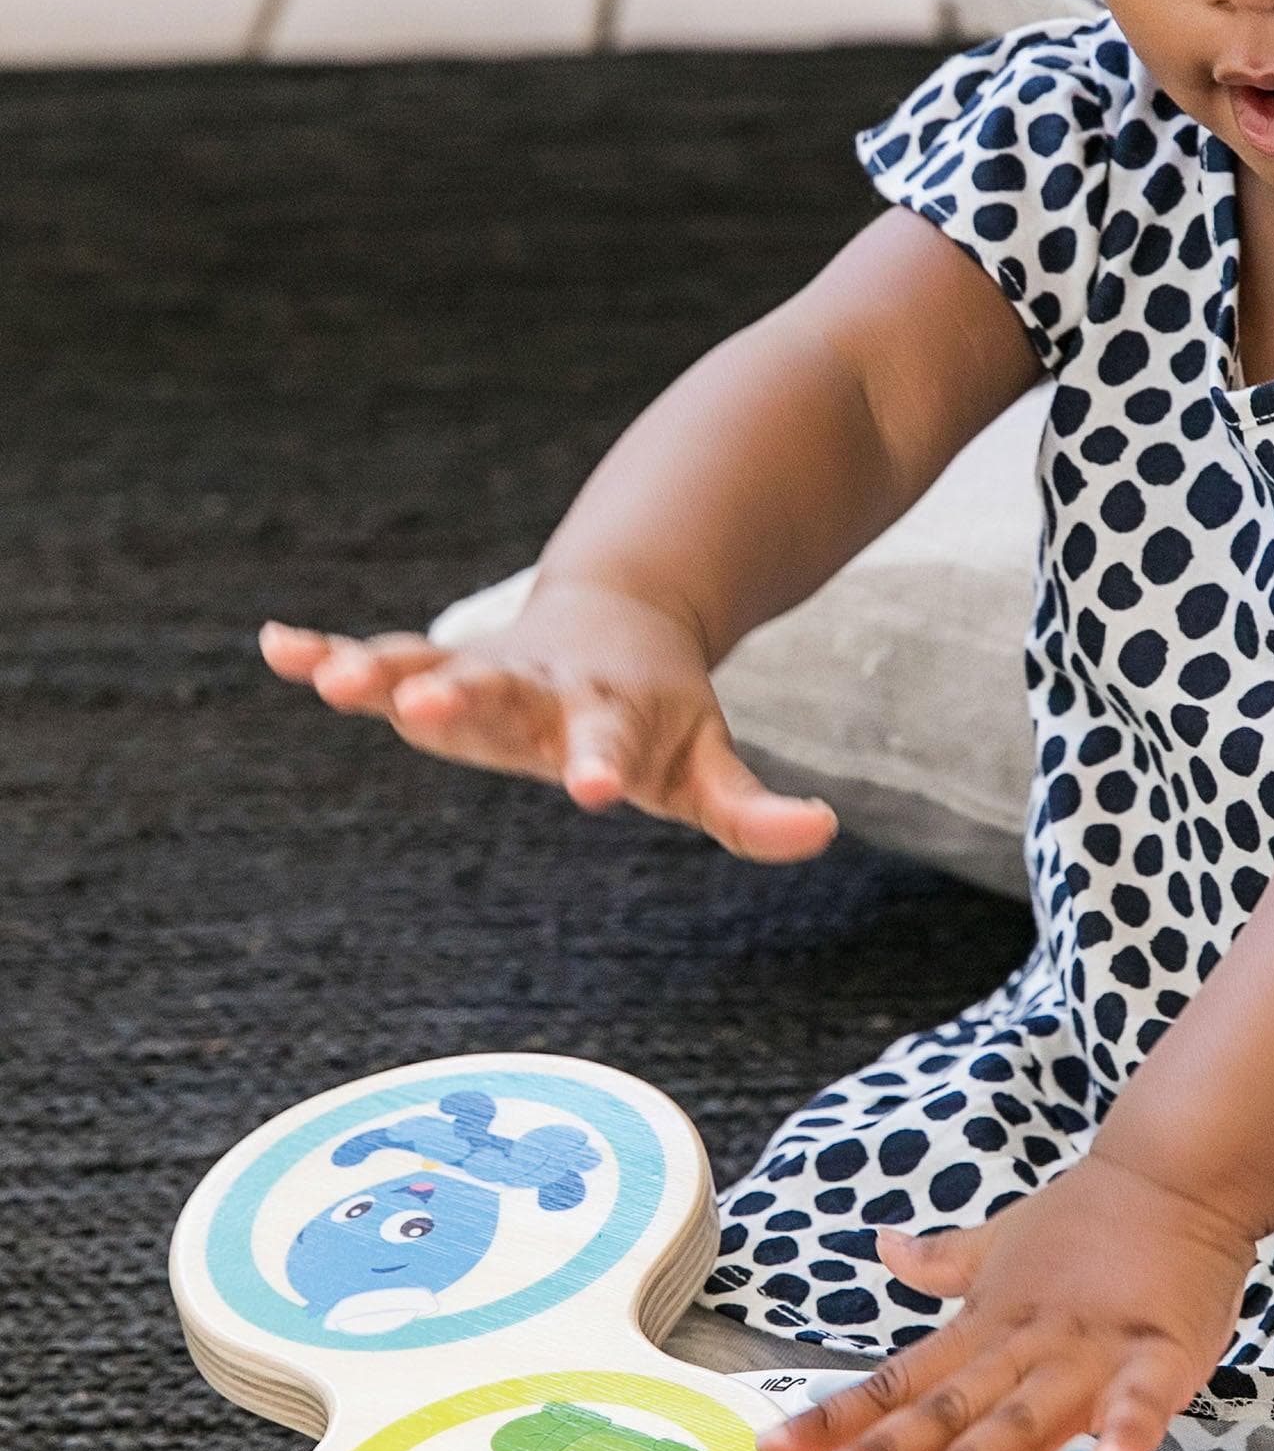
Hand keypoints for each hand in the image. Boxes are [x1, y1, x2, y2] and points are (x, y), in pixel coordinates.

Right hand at [259, 578, 837, 862]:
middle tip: (426, 712)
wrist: (623, 619)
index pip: (610, 745)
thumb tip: (821, 831)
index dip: (605, 765)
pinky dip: (326, 650)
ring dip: (380, 672)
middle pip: (502, 694)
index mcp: (611, 715)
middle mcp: (540, 688)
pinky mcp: (440, 665)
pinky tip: (274, 646)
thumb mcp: (710, 765)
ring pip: (428, 666)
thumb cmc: (663, 715)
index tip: (596, 791)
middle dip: (463, 702)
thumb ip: (754, 809)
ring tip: (327, 681)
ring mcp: (484, 671)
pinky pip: (378, 654)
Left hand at [755, 1152, 1256, 1450]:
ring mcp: (1091, 1352)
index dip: (837, 1417)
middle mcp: (1026, 1347)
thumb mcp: (1002, 1241)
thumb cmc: (1091, 1218)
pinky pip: (1141, 1400)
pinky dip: (1124, 1431)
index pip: (899, 1381)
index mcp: (985, 1329)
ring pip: (1026, 1414)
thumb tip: (885, 1246)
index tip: (777, 1449)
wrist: (1178, 1174)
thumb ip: (944, 1261)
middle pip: (948, 1409)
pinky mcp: (1160, 1353)